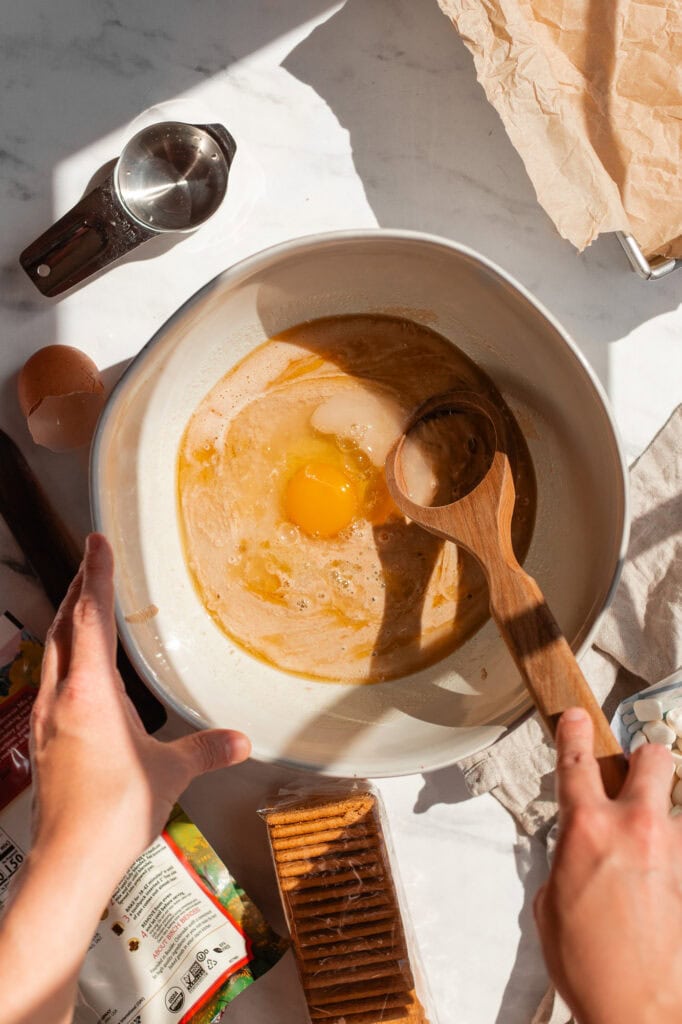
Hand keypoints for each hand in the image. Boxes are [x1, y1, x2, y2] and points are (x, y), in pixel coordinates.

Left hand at [30, 532, 250, 877]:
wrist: (68, 861)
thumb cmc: (114, 812)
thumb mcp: (170, 772)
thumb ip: (205, 749)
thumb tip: (239, 740)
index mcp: (88, 691)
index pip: (91, 617)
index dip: (95, 574)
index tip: (97, 542)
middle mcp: (59, 696)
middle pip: (64, 626)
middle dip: (78, 589)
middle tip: (91, 561)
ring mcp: (44, 717)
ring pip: (53, 652)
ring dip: (69, 621)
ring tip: (85, 605)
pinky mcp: (42, 739)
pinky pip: (51, 680)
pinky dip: (66, 656)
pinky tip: (80, 671)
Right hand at [534, 707, 681, 1023]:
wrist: (638, 1010)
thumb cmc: (589, 964)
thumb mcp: (551, 902)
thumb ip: (567, 859)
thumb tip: (579, 852)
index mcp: (587, 829)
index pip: (578, 760)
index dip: (574, 731)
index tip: (575, 717)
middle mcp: (634, 828)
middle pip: (653, 758)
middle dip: (643, 759)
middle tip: (631, 775)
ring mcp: (670, 850)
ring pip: (674, 802)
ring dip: (660, 812)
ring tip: (646, 845)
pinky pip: (680, 847)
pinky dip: (668, 854)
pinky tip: (655, 884)